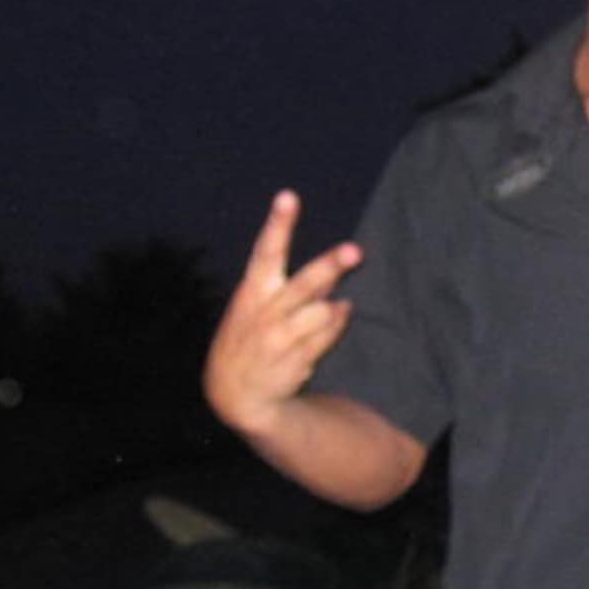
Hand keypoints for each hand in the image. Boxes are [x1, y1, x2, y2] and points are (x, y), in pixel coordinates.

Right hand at [204, 191, 360, 437]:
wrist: (233, 392)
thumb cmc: (250, 335)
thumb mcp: (257, 306)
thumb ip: (294, 286)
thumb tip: (334, 269)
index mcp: (252, 290)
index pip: (265, 250)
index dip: (278, 223)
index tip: (288, 196)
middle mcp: (266, 312)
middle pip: (304, 284)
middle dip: (329, 267)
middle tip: (355, 249)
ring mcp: (281, 338)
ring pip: (322, 312)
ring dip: (335, 307)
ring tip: (338, 306)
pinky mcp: (296, 359)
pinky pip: (328, 335)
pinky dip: (337, 323)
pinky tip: (337, 318)